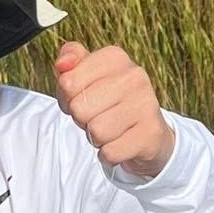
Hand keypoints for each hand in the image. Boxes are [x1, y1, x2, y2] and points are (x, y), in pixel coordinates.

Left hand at [54, 41, 175, 178]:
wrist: (148, 134)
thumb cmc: (108, 103)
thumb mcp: (86, 77)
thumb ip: (69, 62)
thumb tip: (62, 65)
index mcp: (115, 58)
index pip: (67, 83)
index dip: (67, 99)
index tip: (83, 100)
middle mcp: (134, 76)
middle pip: (79, 108)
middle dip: (82, 120)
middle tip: (99, 117)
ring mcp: (146, 104)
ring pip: (96, 131)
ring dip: (96, 138)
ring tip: (111, 130)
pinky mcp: (151, 134)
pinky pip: (110, 152)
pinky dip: (108, 154)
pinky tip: (120, 144)